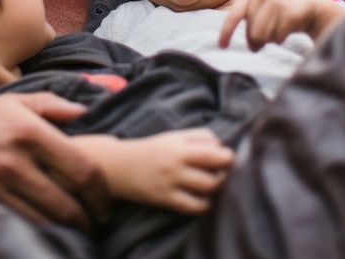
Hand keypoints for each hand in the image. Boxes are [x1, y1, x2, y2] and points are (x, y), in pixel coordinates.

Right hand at [0, 92, 105, 230]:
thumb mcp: (15, 102)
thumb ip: (52, 105)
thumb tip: (85, 111)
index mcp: (31, 130)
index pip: (81, 168)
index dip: (100, 192)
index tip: (104, 202)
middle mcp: (15, 158)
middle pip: (66, 202)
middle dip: (87, 219)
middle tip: (95, 223)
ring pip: (45, 219)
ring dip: (66, 230)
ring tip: (76, 230)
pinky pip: (21, 223)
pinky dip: (40, 230)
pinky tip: (48, 230)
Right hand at [111, 129, 233, 214]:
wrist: (119, 166)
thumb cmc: (151, 151)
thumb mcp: (172, 138)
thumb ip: (196, 138)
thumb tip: (222, 147)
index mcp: (179, 143)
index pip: (213, 144)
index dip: (225, 152)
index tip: (224, 157)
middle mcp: (176, 160)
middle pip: (215, 164)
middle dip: (225, 169)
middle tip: (220, 172)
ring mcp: (171, 180)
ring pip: (209, 185)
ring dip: (216, 186)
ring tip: (210, 185)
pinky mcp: (165, 199)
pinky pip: (195, 206)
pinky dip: (204, 205)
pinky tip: (201, 200)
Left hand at [219, 0, 344, 51]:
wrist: (311, 8)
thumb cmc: (279, 11)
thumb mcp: (259, 7)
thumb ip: (246, 18)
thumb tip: (238, 42)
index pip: (234, 15)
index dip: (226, 32)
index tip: (222, 46)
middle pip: (252, 31)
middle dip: (258, 40)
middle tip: (266, 36)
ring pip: (264, 36)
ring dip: (270, 39)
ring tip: (278, 29)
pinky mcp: (292, 11)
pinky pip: (279, 37)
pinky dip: (282, 38)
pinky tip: (288, 28)